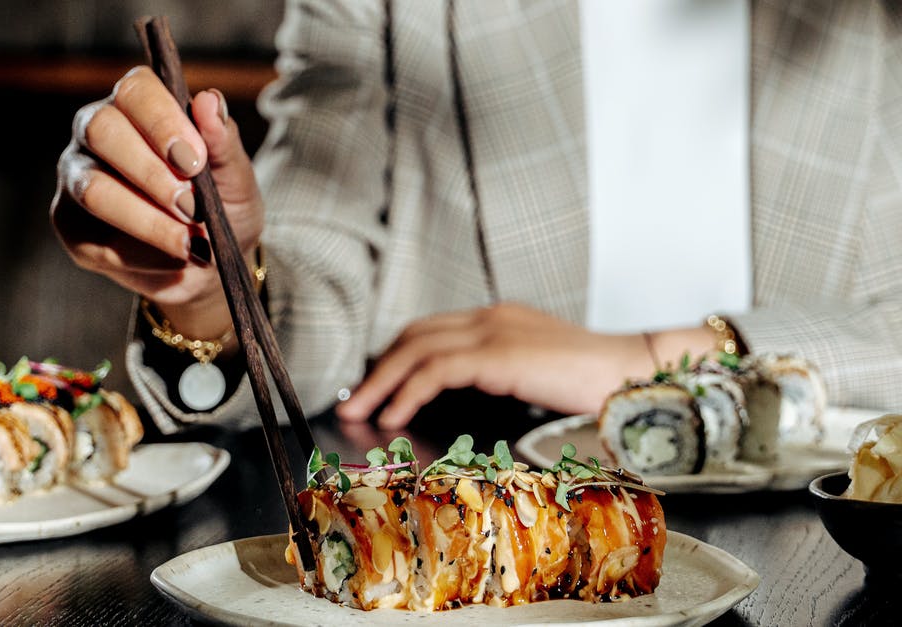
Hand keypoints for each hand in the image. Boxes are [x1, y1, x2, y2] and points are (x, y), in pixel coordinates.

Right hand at [51, 66, 263, 337]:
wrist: (209, 262)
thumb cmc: (221, 206)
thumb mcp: (235, 176)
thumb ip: (223, 141)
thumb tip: (210, 100)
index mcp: (138, 104)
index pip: (135, 91)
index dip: (162, 122)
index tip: (194, 161)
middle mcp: (97, 131)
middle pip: (101, 131)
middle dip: (152, 173)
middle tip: (193, 207)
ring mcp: (77, 176)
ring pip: (94, 190)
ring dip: (148, 221)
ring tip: (191, 242)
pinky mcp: (69, 225)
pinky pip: (95, 241)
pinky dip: (143, 256)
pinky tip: (174, 260)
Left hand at [336, 303, 693, 428]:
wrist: (636, 376)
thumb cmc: (596, 386)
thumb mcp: (536, 377)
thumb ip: (498, 379)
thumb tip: (461, 404)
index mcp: (499, 321)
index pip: (431, 332)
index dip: (395, 359)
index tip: (374, 387)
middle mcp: (491, 318)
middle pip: (413, 336)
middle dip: (378, 369)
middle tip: (353, 400)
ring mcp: (494, 331)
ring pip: (416, 349)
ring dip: (381, 383)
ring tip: (359, 412)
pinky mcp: (498, 355)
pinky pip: (435, 369)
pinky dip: (406, 391)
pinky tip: (392, 415)